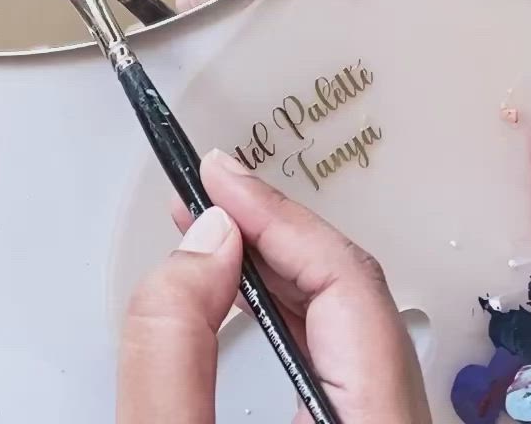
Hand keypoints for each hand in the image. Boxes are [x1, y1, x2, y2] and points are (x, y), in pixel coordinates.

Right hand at [118, 148, 430, 423]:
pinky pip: (338, 352)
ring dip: (273, 267)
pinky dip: (284, 311)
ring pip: (347, 321)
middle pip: (354, 294)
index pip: (347, 282)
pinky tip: (239, 291)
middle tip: (204, 192)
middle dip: (270, 233)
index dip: (275, 217)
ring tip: (209, 229)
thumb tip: (201, 242)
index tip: (215, 176)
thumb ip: (176, 349)